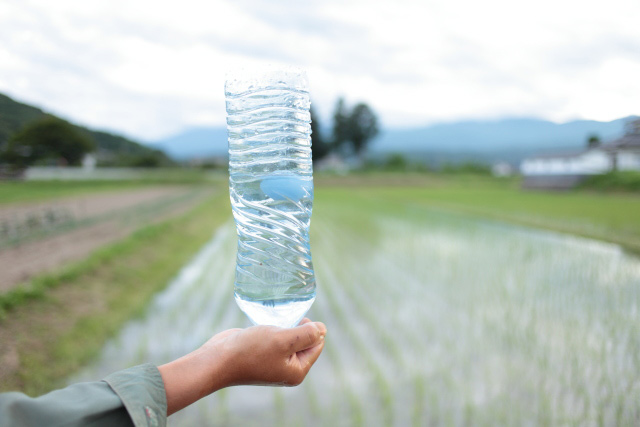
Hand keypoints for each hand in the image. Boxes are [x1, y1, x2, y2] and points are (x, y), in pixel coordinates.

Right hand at [158, 318, 326, 414]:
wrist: (219, 359)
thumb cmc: (251, 350)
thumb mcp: (284, 340)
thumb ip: (306, 334)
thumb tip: (322, 329)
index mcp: (297, 371)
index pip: (317, 345)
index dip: (312, 329)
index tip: (298, 320)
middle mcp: (288, 370)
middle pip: (305, 342)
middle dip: (299, 328)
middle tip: (287, 321)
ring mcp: (275, 363)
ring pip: (291, 339)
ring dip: (287, 328)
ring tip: (276, 324)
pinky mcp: (263, 355)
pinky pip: (278, 339)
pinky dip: (276, 330)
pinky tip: (267, 326)